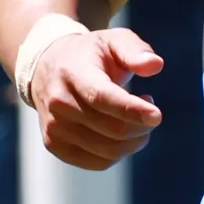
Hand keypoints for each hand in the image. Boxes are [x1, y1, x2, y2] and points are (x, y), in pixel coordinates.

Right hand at [24, 27, 164, 168]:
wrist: (46, 68)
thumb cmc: (88, 54)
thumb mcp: (112, 40)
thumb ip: (135, 50)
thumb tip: (155, 65)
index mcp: (73, 73)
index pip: (101, 98)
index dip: (131, 110)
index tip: (156, 115)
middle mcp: (59, 102)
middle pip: (111, 129)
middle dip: (141, 126)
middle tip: (151, 111)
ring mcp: (54, 127)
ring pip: (108, 151)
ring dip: (134, 141)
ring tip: (137, 120)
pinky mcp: (54, 145)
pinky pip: (98, 162)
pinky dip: (119, 153)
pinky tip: (121, 134)